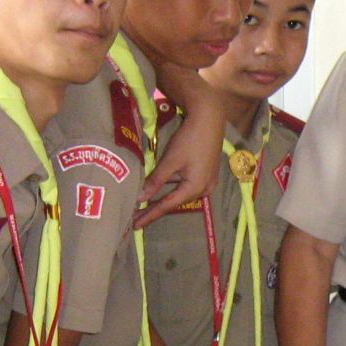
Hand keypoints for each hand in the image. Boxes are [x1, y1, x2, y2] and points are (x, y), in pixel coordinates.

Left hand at [135, 65, 221, 227]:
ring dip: (162, 198)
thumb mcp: (170, 161)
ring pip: (179, 194)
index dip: (150, 215)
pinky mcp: (205, 173)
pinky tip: (158, 189)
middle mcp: (203, 189)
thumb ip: (156, 181)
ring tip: (144, 206)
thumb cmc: (190, 139)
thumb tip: (140, 198)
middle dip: (155, 209)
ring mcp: (206, 182)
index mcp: (195, 188)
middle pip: (174, 202)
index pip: (167, 206)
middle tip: (136, 218)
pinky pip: (185, 185)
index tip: (135, 225)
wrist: (210, 119)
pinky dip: (171, 188)